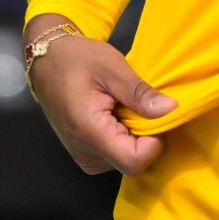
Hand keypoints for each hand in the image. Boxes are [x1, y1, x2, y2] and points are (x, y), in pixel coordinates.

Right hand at [25, 17, 175, 175]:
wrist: (48, 59)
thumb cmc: (76, 59)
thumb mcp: (112, 67)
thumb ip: (140, 93)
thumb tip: (170, 109)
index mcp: (89, 132)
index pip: (134, 161)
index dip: (154, 140)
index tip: (153, 112)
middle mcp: (85, 153)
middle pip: (133, 160)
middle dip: (145, 133)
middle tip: (134, 102)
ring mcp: (84, 157)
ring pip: (127, 158)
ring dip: (134, 133)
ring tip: (121, 104)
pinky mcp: (86, 154)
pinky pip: (116, 153)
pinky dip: (124, 135)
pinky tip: (115, 112)